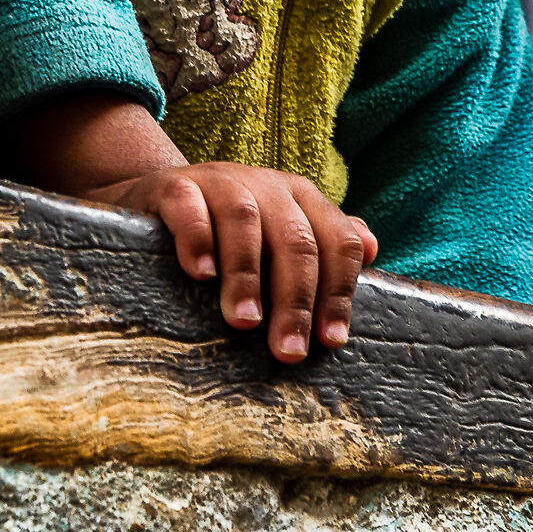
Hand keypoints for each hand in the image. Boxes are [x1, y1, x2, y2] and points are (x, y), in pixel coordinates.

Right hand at [100, 160, 377, 361]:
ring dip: (247, 275)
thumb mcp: (278, 232)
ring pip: (246, 222)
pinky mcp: (175, 186)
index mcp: (302, 199)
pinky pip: (190, 208)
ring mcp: (221, 181)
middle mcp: (267, 185)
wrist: (160, 194)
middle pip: (296, 239)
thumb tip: (372, 250)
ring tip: (244, 322)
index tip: (330, 341)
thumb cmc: (228, 228)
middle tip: (288, 350)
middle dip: (296, 300)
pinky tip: (201, 275)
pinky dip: (198, 240)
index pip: (338, 241)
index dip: (339, 292)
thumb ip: (324, 242)